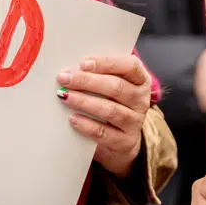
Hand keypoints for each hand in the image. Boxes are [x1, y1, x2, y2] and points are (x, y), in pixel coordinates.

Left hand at [58, 55, 151, 178]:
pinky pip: (104, 132)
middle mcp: (141, 100)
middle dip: (87, 81)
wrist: (122, 141)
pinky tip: (73, 118)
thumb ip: (99, 75)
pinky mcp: (125, 141)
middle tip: (65, 78)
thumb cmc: (113, 104)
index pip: (130, 66)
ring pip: (110, 110)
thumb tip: (71, 69)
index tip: (83, 63)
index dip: (107, 63)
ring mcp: (135, 122)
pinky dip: (86, 125)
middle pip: (117, 87)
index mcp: (141, 80)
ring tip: (65, 97)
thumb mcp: (113, 87)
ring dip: (84, 101)